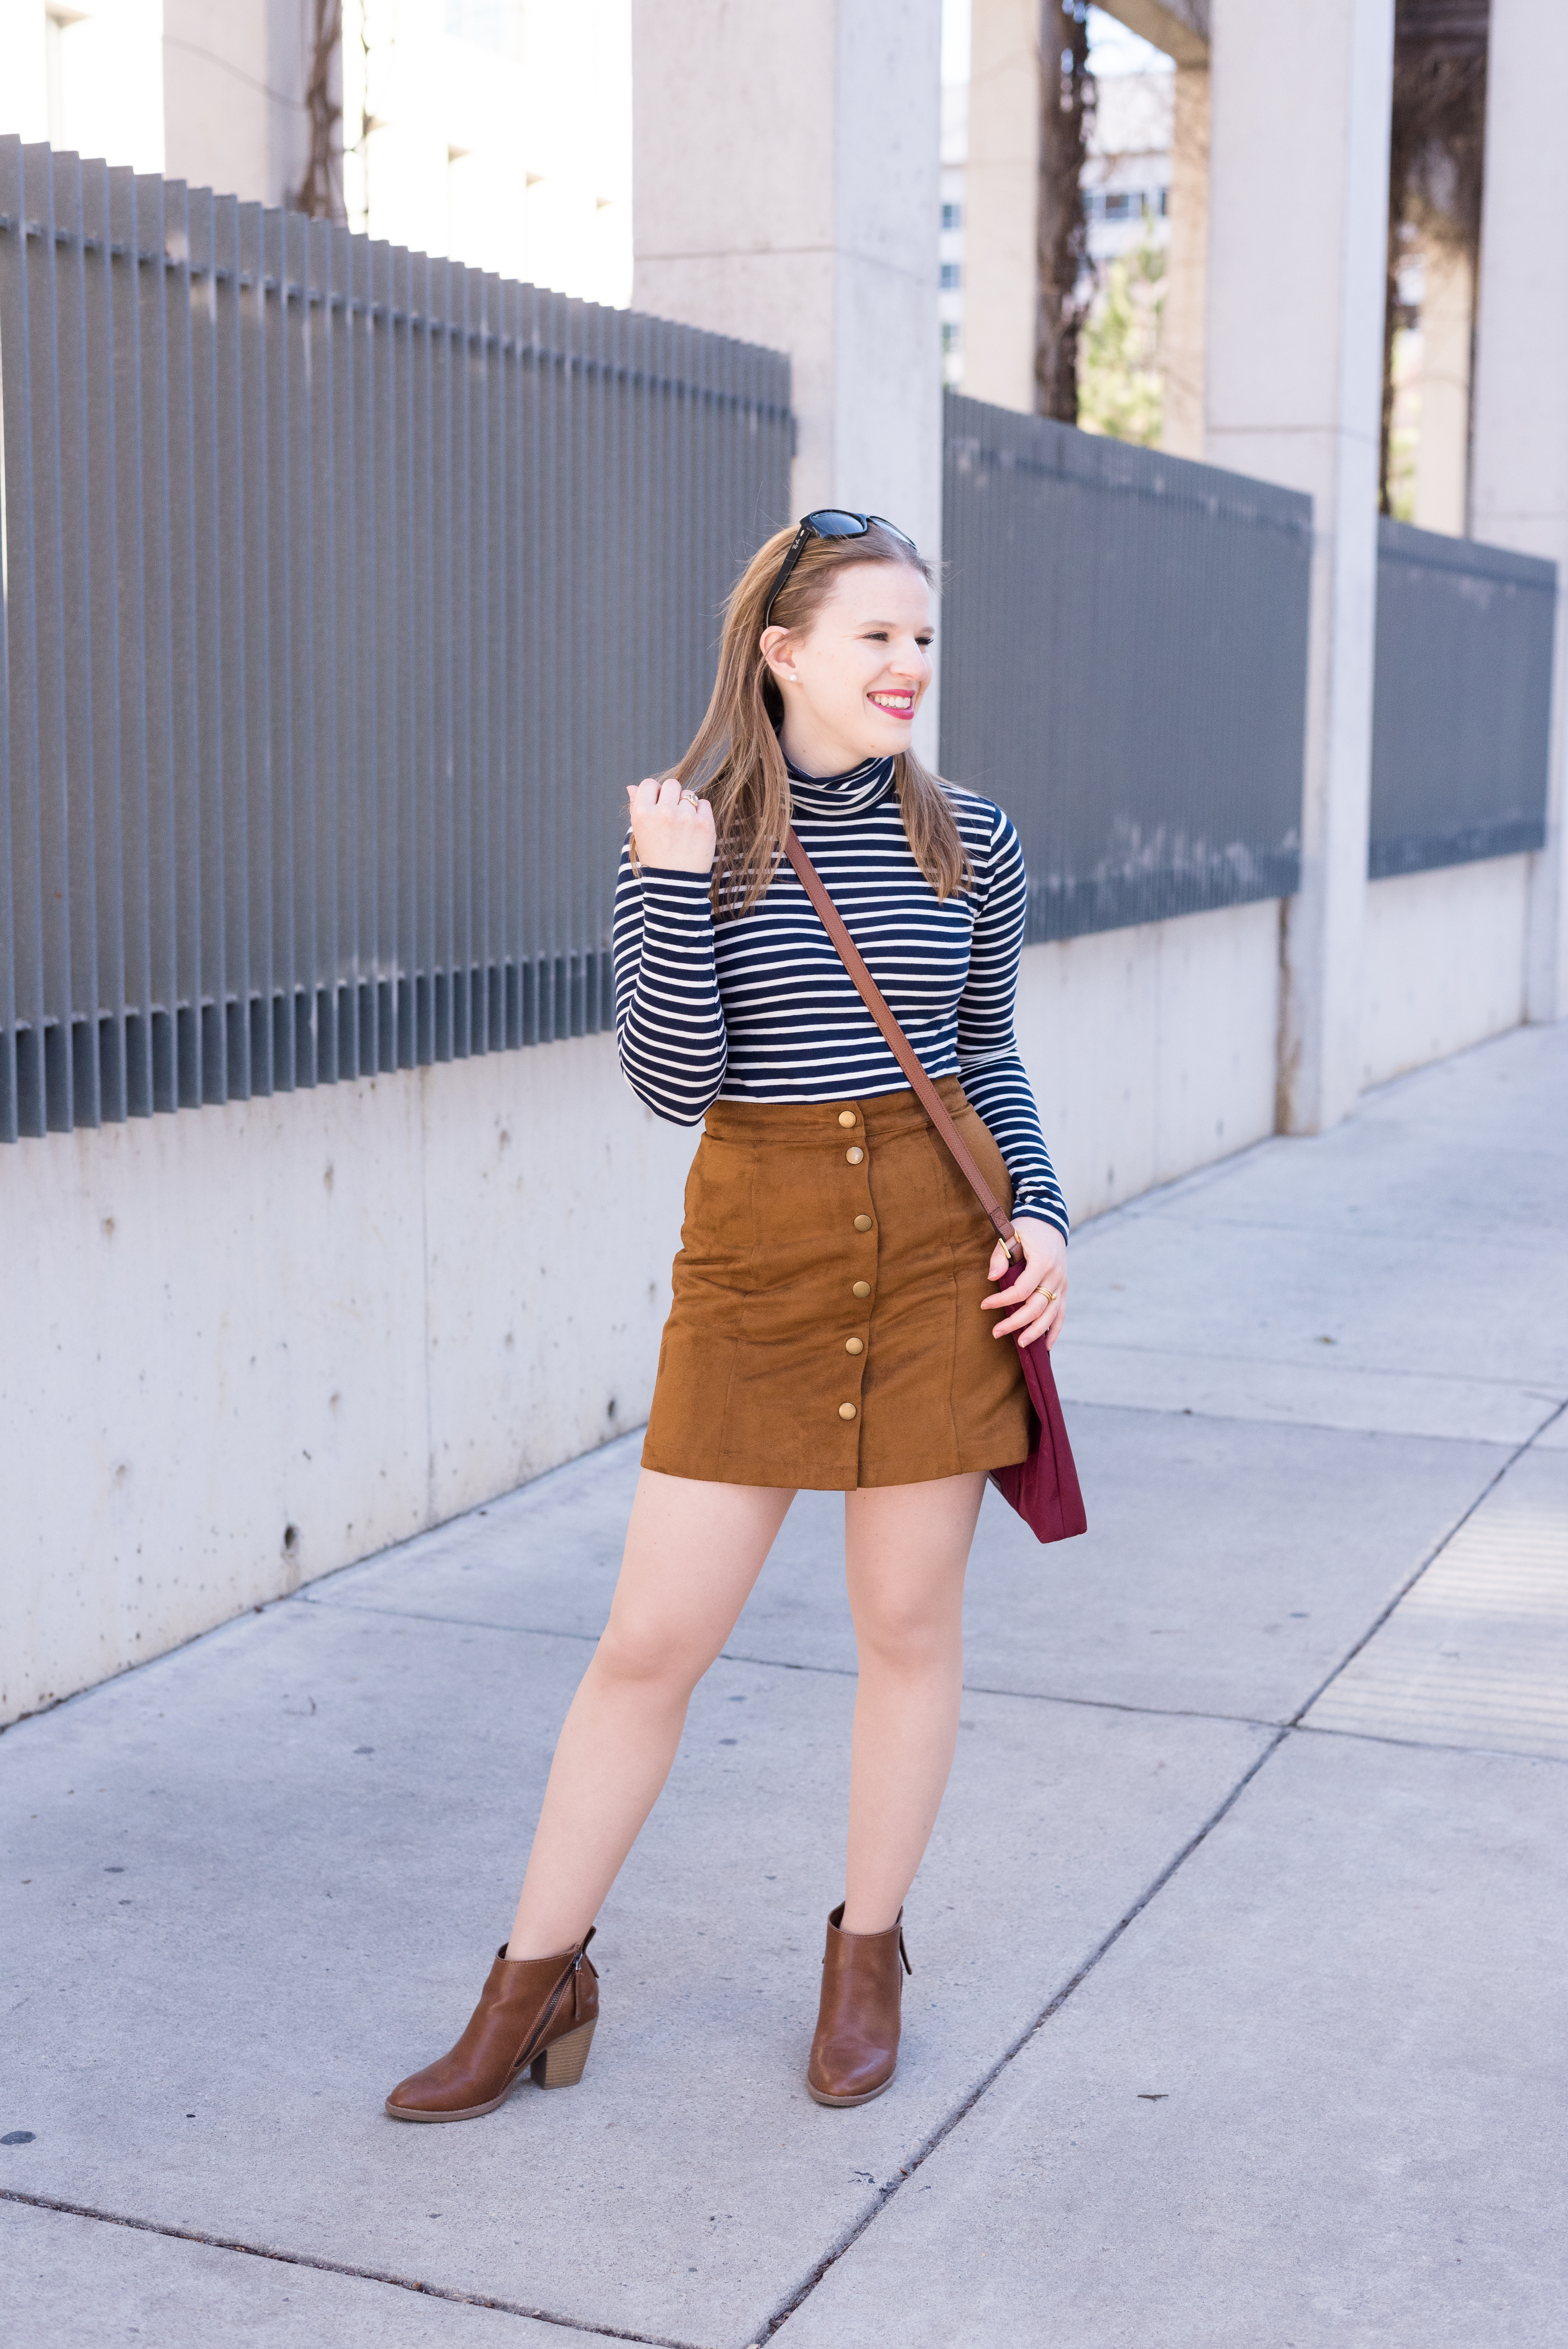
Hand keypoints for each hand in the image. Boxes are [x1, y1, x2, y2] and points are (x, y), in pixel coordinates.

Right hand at [627, 777, 715, 874]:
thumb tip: (632, 786)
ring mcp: (685, 817)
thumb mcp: (639, 833)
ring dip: (687, 806)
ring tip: (683, 826)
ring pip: (689, 794)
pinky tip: (694, 828)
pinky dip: (701, 813)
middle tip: (672, 814)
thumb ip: (636, 807)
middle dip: (672, 796)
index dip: (654, 793)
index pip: (649, 784)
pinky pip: (704, 803)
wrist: (675, 884)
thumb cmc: (655, 857)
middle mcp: (663, 812)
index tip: (658, 806)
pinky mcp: (705, 824)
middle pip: (672, 784)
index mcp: (643, 814)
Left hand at [981, 1216, 1067, 1350]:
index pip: (1021, 1290)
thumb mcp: (1010, 1235)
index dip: (1002, 1300)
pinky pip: (1061, 1313)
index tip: (984, 1305)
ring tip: (1021, 1344)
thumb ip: (999, 1256)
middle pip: (1036, 1306)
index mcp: (1042, 1262)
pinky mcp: (1063, 1289)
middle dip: (1016, 1322)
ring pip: (1051, 1314)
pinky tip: (1046, 1346)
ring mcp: (1062, 1284)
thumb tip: (992, 1277)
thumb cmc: (1026, 1230)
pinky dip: (1055, 1330)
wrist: (1050, 1223)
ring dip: (1036, 1332)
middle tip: (997, 1332)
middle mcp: (1055, 1276)